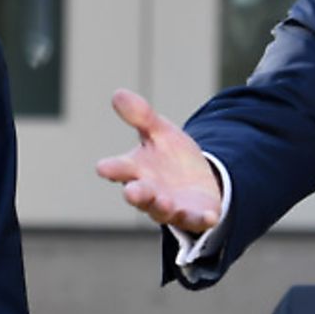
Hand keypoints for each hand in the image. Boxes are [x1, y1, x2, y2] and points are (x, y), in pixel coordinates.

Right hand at [95, 89, 222, 232]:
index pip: (120, 169)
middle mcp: (150, 192)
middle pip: (140, 195)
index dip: (112, 169)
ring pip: (162, 211)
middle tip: (131, 191)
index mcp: (138, 170)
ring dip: (162, 207)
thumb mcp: (160, 131)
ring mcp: (171, 206)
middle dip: (136, 194)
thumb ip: (141, 116)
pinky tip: (210, 216)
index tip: (103, 167)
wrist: (198, 178)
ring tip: (164, 202)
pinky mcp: (193, 215)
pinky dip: (202, 219)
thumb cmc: (170, 156)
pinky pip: (196, 220)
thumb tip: (118, 93)